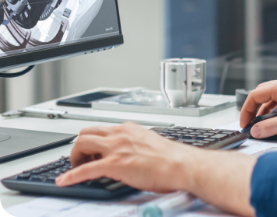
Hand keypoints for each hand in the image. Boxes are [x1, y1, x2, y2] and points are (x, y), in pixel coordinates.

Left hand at [56, 123, 191, 192]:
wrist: (179, 164)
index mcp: (129, 129)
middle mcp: (120, 134)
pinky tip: (64, 181)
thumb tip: (130, 153)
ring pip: (82, 144)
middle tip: (81, 160)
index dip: (93, 142)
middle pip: (87, 133)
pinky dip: (71, 175)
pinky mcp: (114, 165)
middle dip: (79, 146)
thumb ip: (136, 145)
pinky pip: (85, 170)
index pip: (102, 130)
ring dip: (74, 157)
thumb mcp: (150, 143)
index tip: (91, 152)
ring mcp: (116, 148)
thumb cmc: (170, 158)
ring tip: (76, 168)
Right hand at [240, 77, 276, 138]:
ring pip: (274, 98)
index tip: (244, 122)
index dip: (247, 109)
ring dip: (265, 110)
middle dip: (254, 108)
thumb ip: (271, 127)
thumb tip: (256, 130)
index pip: (255, 94)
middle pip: (263, 94)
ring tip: (262, 123)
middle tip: (250, 122)